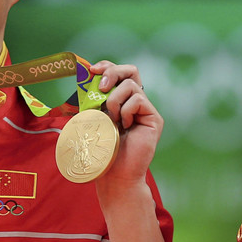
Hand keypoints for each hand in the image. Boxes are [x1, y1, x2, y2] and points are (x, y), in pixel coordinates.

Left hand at [88, 60, 161, 184]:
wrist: (114, 175)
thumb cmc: (102, 151)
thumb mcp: (92, 118)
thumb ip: (93, 99)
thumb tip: (86, 76)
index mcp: (122, 101)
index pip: (119, 73)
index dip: (107, 66)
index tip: (91, 70)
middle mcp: (136, 103)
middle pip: (131, 71)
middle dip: (112, 72)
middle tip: (100, 87)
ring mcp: (146, 110)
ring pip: (131, 85)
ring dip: (114, 101)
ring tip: (111, 121)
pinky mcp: (154, 118)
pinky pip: (138, 100)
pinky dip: (125, 111)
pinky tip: (124, 127)